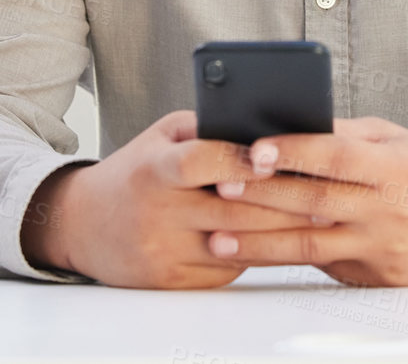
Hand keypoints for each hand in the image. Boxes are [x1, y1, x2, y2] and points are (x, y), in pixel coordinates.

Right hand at [21, 109, 325, 288]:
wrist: (81, 225)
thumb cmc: (134, 172)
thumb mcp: (160, 137)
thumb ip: (206, 128)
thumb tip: (261, 127)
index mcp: (153, 170)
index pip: (202, 162)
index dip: (241, 158)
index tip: (276, 153)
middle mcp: (157, 213)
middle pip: (231, 209)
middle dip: (283, 201)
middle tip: (326, 192)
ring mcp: (163, 251)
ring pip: (236, 243)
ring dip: (281, 232)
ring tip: (319, 218)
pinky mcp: (171, 281)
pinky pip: (226, 268)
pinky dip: (256, 253)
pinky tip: (284, 241)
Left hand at [204, 116, 407, 285]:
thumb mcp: (397, 140)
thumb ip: (346, 136)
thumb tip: (290, 124)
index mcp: (394, 167)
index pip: (336, 156)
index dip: (295, 152)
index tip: (255, 148)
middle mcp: (388, 210)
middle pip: (315, 203)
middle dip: (262, 196)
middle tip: (220, 187)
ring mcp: (382, 248)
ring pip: (311, 246)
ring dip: (260, 242)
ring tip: (218, 237)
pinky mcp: (376, 277)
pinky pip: (325, 267)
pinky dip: (286, 259)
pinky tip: (252, 253)